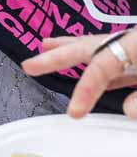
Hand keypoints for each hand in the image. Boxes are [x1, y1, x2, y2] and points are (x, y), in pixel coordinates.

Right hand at [22, 33, 136, 118]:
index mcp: (136, 44)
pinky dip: (99, 67)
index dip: (85, 88)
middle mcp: (132, 43)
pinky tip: (91, 74)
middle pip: (89, 45)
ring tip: (46, 45)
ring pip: (99, 48)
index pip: (100, 65)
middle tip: (29, 65)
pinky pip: (116, 61)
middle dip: (57, 55)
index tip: (73, 112)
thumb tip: (127, 110)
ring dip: (71, 50)